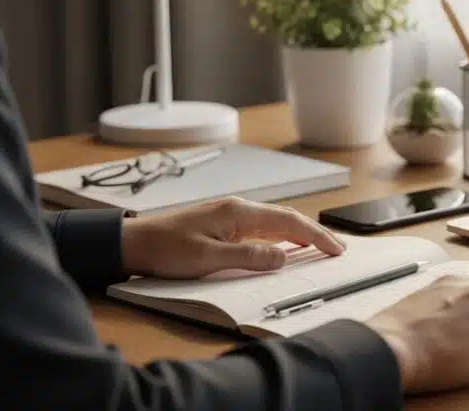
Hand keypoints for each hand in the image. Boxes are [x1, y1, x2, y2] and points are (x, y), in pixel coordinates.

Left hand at [121, 196, 344, 278]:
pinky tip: (285, 244)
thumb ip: (249, 258)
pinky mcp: (223, 222)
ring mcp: (231, 214)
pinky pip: (263, 226)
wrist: (133, 242)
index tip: (335, 249)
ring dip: (300, 233)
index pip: (289, 223)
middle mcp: (239, 208)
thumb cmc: (165, 250)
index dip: (316, 236)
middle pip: (287, 218)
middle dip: (314, 233)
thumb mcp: (209, 260)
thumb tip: (283, 258)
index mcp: (239, 212)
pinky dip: (282, 234)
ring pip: (276, 221)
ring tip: (319, 247)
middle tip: (336, 249)